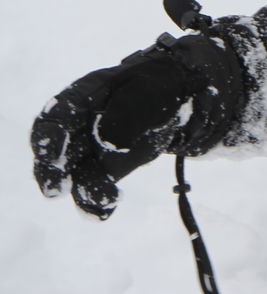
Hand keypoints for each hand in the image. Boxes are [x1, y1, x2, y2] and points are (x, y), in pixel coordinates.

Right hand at [31, 34, 241, 218]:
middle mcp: (84, 121)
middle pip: (54, 147)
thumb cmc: (165, 83)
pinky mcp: (109, 165)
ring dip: (79, 189)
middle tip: (55, 188)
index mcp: (89, 93)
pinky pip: (95, 184)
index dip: (48, 136)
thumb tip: (106, 139)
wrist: (190, 94)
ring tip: (98, 201)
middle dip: (51, 169)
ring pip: (74, 171)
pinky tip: (104, 209)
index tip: (51, 153)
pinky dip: (96, 199)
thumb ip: (128, 112)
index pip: (56, 114)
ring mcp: (94, 144)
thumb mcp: (152, 89)